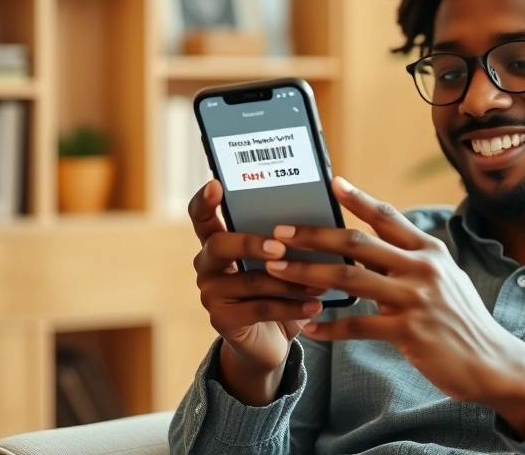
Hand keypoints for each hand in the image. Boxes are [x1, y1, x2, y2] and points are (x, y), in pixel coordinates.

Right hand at [189, 179, 325, 405]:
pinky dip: (292, 307)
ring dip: (289, 280)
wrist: (270, 339)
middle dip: (251, 243)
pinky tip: (315, 305)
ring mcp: (211, 293)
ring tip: (322, 282)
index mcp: (217, 241)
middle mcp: (207, 265)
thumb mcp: (280, 261)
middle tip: (280, 247)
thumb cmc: (279, 288)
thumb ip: (286, 237)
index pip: (201, 216)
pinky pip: (260, 309)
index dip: (205, 201)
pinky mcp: (222, 321)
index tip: (216, 185)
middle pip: (219, 245)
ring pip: (249, 280)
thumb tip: (323, 205)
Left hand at [264, 177, 524, 437]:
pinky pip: (357, 326)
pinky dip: (329, 327)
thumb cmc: (463, 320)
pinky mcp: (408, 331)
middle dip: (312, 236)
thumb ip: (412, 261)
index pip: (387, 217)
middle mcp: (422, 268)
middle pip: (356, 243)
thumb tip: (374, 250)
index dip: (357, 200)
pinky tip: (307, 328)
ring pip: (349, 279)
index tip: (331, 183)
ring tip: (276, 270)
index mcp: (430, 250)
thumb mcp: (445, 279)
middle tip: (278, 232)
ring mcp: (415, 299)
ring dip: (307, 273)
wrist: (493, 361)